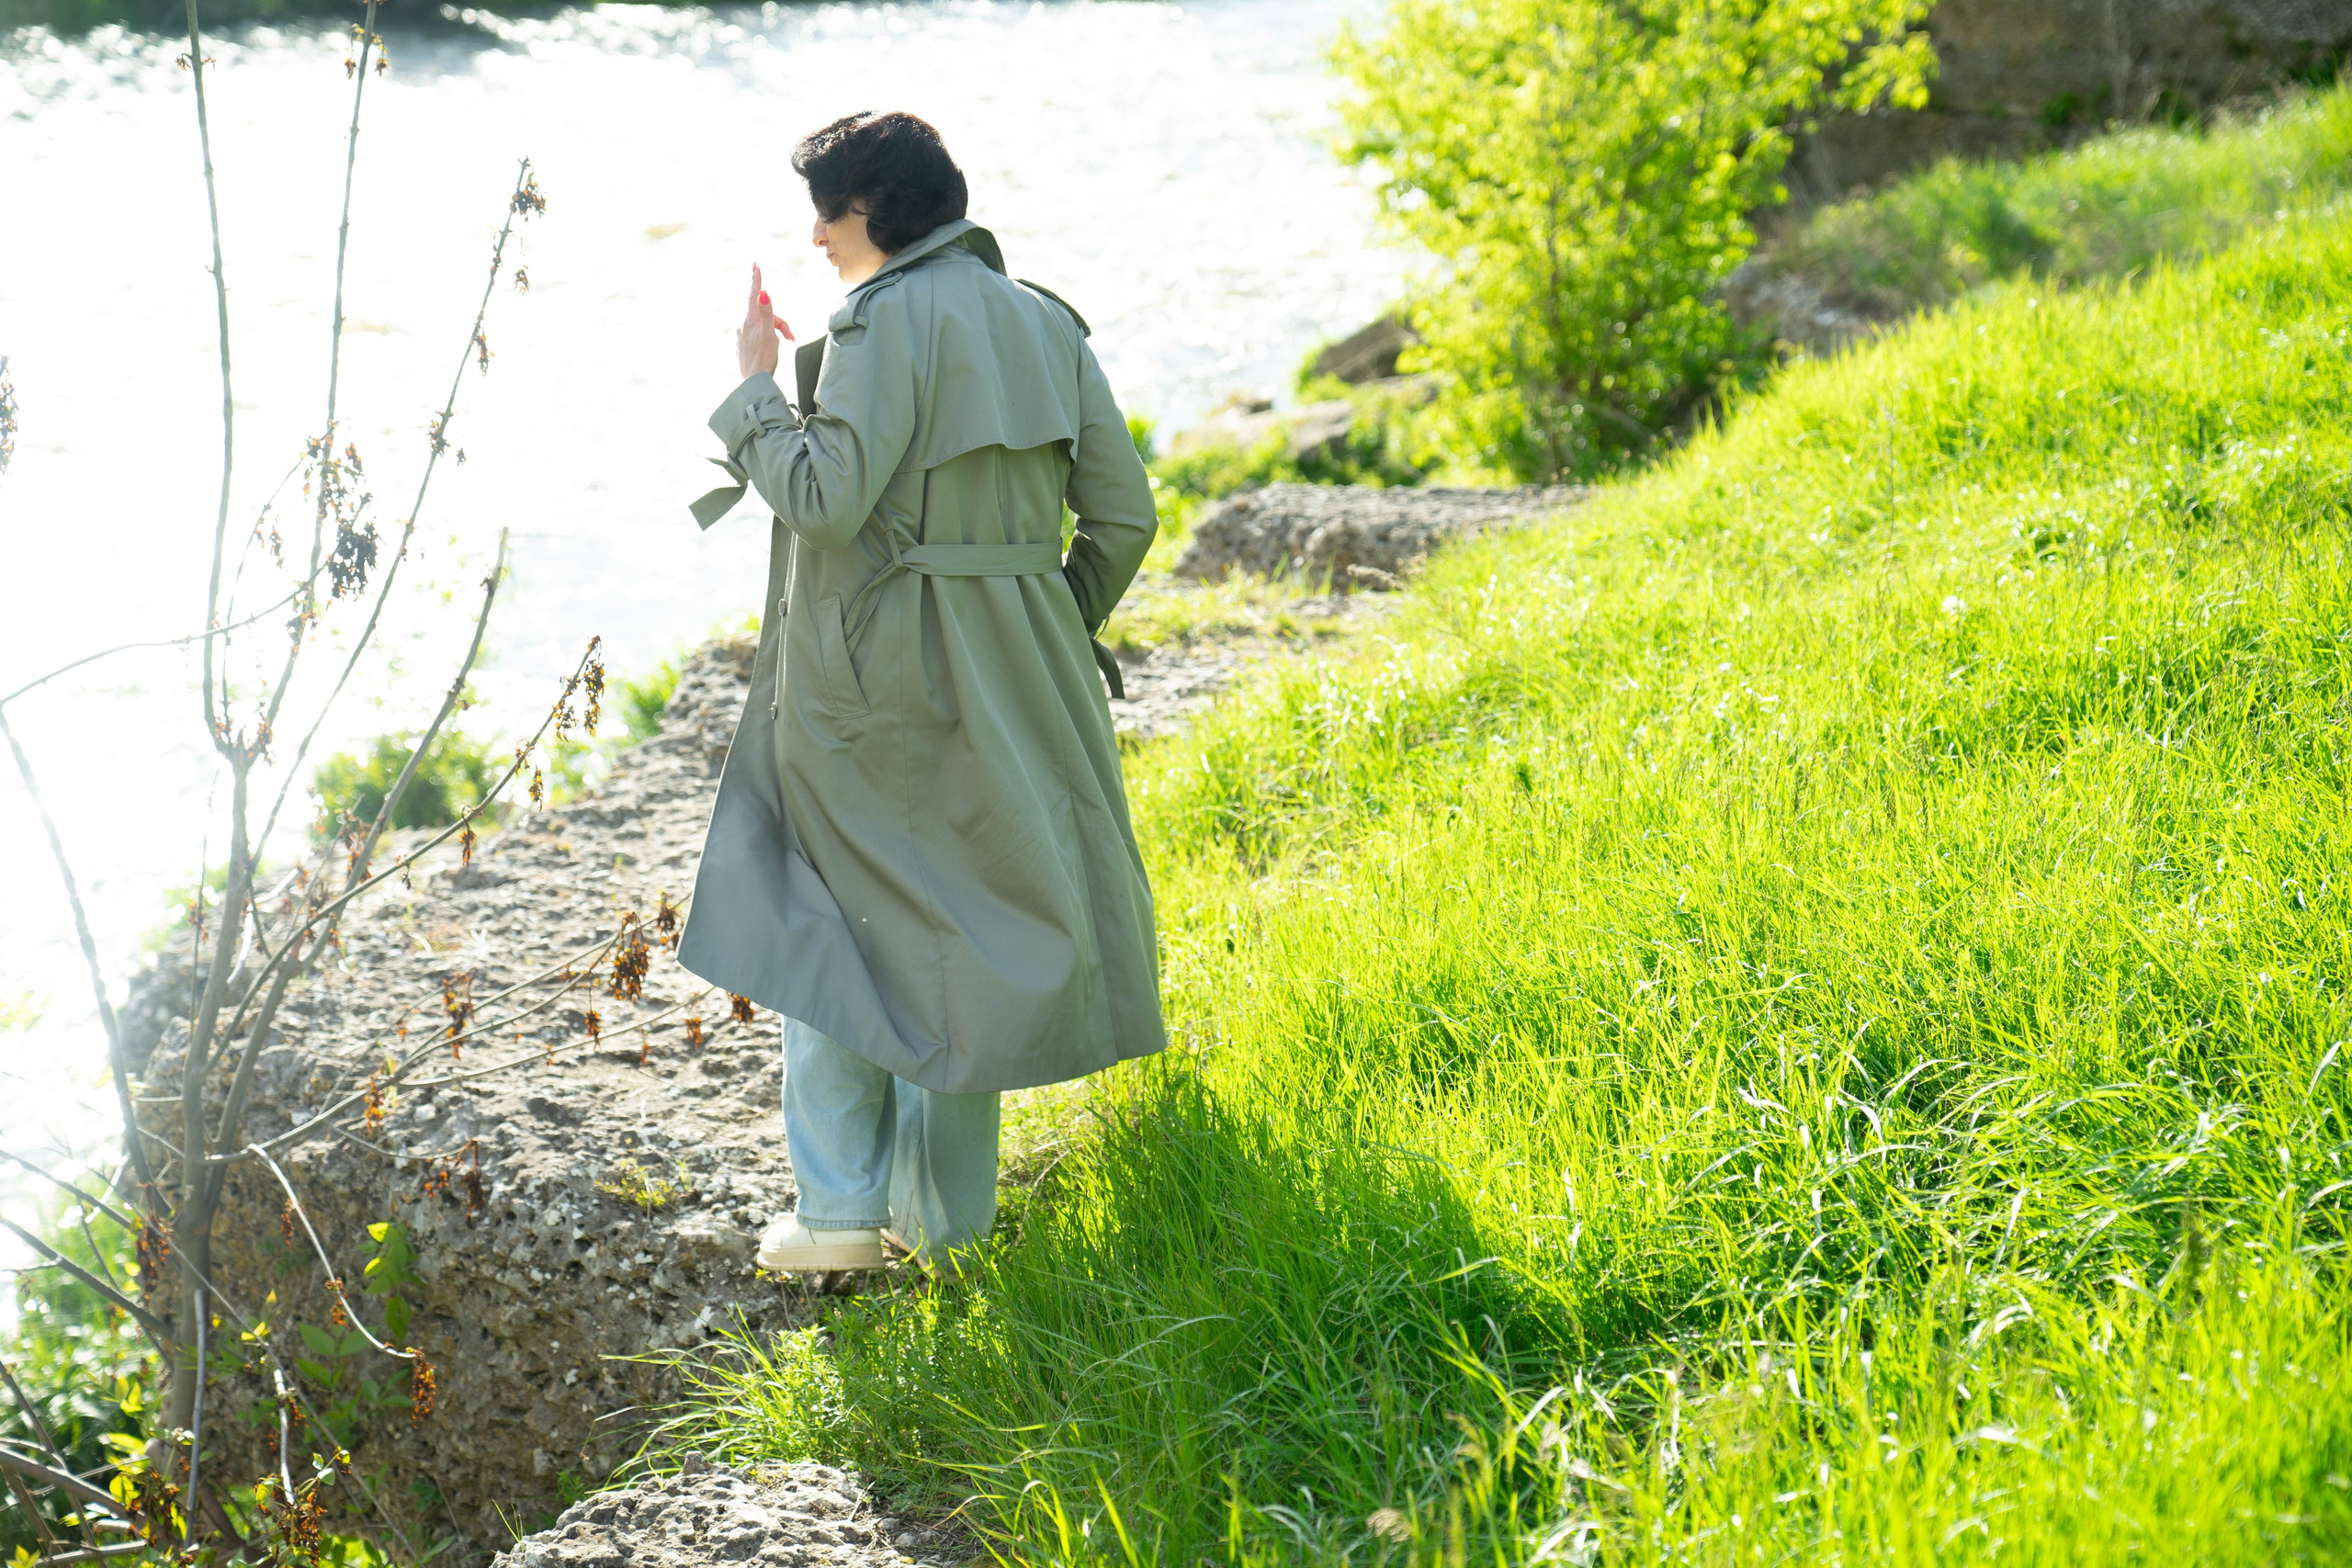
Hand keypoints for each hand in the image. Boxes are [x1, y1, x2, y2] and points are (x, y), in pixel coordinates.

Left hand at [736, 263, 792, 379]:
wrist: (754, 382)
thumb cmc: (764, 359)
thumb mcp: (769, 334)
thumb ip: (766, 312)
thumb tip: (762, 292)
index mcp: (749, 321)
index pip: (754, 295)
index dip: (756, 280)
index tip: (756, 266)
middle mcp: (743, 326)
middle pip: (765, 315)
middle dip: (780, 323)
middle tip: (790, 337)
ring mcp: (742, 336)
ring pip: (762, 326)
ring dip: (775, 333)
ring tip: (782, 345)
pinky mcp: (743, 346)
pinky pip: (758, 336)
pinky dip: (768, 339)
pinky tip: (770, 351)